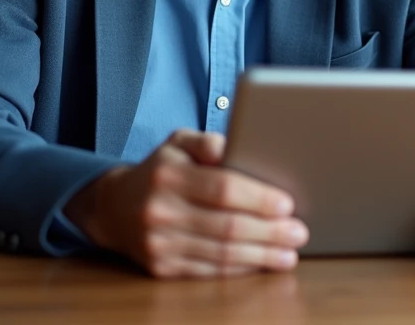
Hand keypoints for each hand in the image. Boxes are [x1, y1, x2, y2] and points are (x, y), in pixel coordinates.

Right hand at [64, 129, 308, 277]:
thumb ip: (208, 141)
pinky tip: (261, 263)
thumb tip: (239, 145)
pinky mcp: (161, 269)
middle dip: (270, 232)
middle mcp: (160, 211)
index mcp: (168, 175)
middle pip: (227, 226)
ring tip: (289, 253)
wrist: (114, 206)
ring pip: (221, 254)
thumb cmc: (160, 170)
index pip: (223, 189)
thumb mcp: (178, 142)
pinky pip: (209, 272)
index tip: (288, 204)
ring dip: (261, 256)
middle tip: (299, 232)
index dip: (259, 199)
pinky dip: (240, 269)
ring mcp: (158, 244)